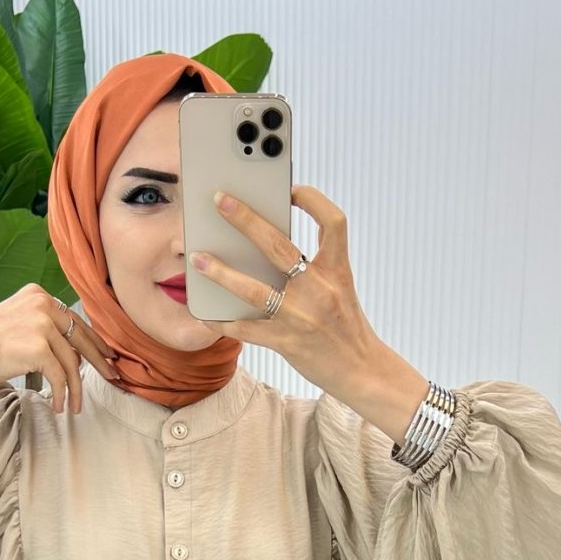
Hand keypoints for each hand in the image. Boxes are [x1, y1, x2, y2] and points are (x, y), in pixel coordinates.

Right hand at [0, 284, 120, 413]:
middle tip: (112, 375)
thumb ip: (45, 328)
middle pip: (80, 338)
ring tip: (75, 405)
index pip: (74, 320)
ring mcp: (42, 325)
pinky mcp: (39, 347)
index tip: (106, 355)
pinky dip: (61, 393)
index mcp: (39, 295)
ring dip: (75, 387)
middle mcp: (43, 304)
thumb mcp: (17, 320)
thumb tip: (75, 354)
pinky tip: (58, 405)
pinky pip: (59, 376)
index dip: (93, 340)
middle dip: (98, 360)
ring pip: (71, 362)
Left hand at [190, 185, 385, 395]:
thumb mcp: (341, 287)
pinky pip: (245, 329)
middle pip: (277, 246)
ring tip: (198, 259)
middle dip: (245, 219)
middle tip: (220, 200)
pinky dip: (222, 321)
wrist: (362, 370)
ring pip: (254, 290)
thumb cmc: (346, 325)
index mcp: (337, 270)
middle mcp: (320, 289)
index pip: (333, 221)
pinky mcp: (287, 343)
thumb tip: (271, 241)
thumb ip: (316, 264)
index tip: (291, 189)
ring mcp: (302, 317)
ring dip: (221, 272)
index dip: (313, 200)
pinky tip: (205, 314)